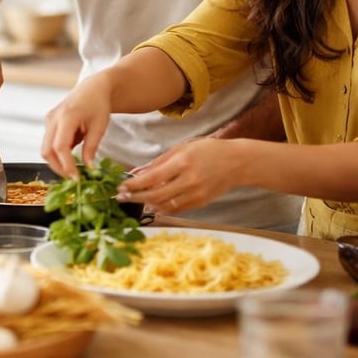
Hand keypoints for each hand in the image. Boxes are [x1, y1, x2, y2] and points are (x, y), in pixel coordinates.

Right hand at [41, 76, 113, 177]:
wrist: (92, 89)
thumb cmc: (98, 105)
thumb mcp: (99, 128)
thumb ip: (91, 149)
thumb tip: (88, 169)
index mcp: (67, 116)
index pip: (60, 147)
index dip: (66, 165)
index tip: (76, 179)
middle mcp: (53, 118)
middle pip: (47, 151)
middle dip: (59, 168)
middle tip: (74, 179)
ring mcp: (49, 121)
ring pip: (46, 149)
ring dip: (58, 162)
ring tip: (74, 170)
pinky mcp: (49, 124)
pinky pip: (49, 144)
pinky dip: (58, 154)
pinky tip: (71, 157)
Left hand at [117, 137, 241, 213]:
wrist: (237, 162)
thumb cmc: (208, 150)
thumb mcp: (182, 148)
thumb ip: (159, 162)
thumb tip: (137, 173)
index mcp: (182, 163)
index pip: (151, 178)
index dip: (133, 185)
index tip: (120, 187)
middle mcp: (189, 180)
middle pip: (155, 195)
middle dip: (135, 197)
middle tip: (120, 197)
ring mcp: (196, 194)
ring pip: (164, 205)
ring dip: (146, 203)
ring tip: (134, 199)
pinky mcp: (201, 203)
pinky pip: (176, 209)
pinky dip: (162, 207)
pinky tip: (152, 203)